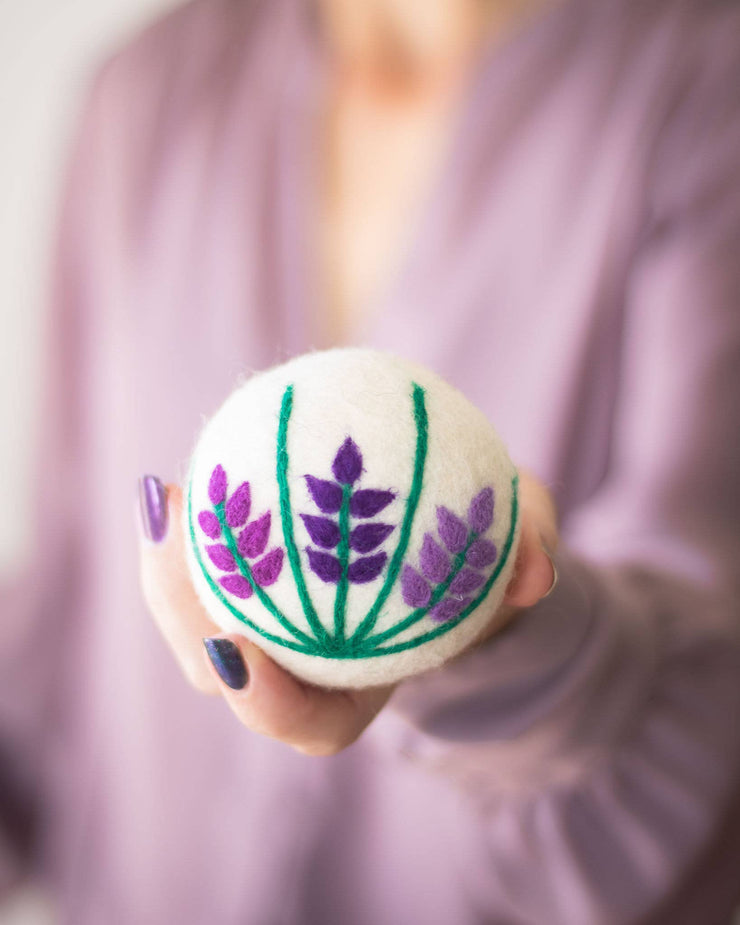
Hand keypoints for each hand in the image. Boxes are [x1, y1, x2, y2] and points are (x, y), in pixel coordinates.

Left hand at [137, 469, 557, 755]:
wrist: (449, 545)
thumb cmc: (482, 558)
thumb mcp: (521, 548)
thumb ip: (531, 556)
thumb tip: (534, 570)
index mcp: (363, 686)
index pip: (311, 720)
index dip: (270, 701)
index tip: (238, 651)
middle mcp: (307, 664)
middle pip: (230, 672)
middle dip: (189, 622)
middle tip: (179, 545)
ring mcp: (274, 621)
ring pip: (204, 615)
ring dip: (171, 568)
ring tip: (164, 497)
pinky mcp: (254, 575)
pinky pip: (216, 557)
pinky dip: (199, 522)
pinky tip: (189, 467)